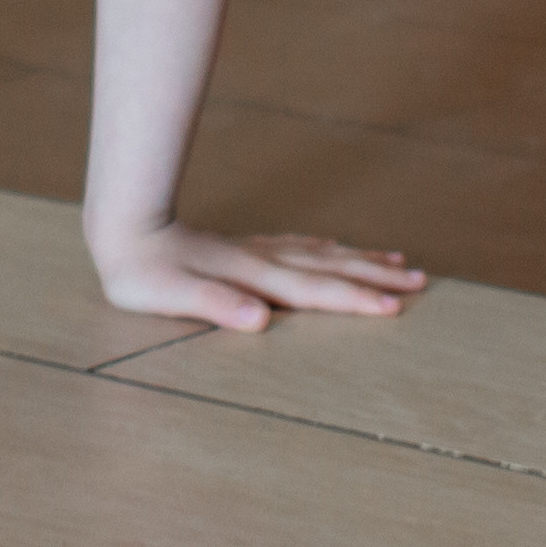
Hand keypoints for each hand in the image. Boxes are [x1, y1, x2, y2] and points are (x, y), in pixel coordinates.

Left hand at [91, 221, 425, 331]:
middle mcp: (263, 260)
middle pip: (331, 268)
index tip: (396, 307)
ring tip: (397, 261)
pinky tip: (333, 247)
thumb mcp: (171, 295)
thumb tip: (259, 319)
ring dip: (360, 259)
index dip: (355, 299)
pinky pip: (301, 248)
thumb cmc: (142, 271)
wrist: (124, 227)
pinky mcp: (243, 249)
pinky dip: (327, 250)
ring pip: (322, 254)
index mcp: (254, 277)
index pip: (315, 291)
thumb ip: (215, 304)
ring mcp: (256, 251)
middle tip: (421, 281)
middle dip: (376, 276)